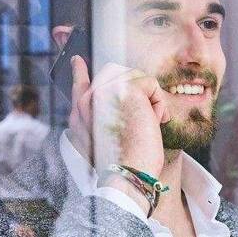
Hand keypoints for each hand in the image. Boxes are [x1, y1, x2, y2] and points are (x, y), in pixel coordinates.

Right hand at [67, 56, 170, 206]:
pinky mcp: (126, 89)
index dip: (79, 71)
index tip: (78, 60)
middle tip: (144, 121)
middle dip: (138, 93)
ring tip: (145, 126)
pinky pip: (152, 85)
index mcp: (80, 115)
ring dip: (150, 102)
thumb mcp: (103, 143)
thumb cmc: (122, 167)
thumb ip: (102, 120)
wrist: (126, 176)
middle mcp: (88, 100)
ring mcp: (105, 91)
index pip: (78, 85)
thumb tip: (123, 106)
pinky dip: (159, 105)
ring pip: (137, 79)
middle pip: (117, 76)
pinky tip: (152, 124)